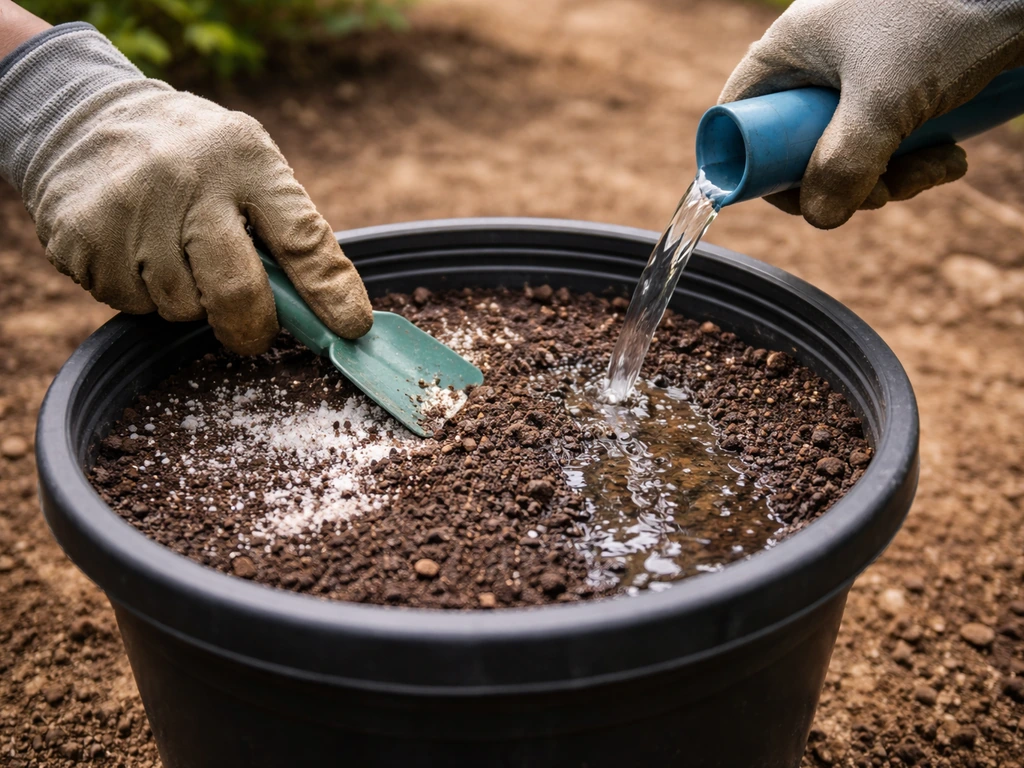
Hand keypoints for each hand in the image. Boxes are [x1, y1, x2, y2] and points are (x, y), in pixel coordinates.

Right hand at [0, 24, 370, 353]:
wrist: (84, 117)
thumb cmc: (195, 158)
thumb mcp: (249, 166)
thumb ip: (287, 228)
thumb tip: (334, 313)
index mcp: (247, 159)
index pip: (302, 239)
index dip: (331, 292)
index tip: (351, 327)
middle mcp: (189, 180)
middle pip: (238, 292)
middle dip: (253, 328)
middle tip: (254, 330)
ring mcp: (132, 210)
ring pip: (183, 309)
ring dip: (190, 301)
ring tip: (176, 252)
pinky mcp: (85, 239)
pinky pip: (133, 305)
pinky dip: (143, 294)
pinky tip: (136, 251)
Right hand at [720, 0, 1023, 228]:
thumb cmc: (944, 14)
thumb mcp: (885, 97)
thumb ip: (844, 163)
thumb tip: (820, 218)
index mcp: (785, 53)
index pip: (740, 125)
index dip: (762, 170)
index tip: (804, 196)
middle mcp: (813, 63)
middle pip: (799, 149)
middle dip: (845, 182)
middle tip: (885, 192)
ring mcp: (856, 74)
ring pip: (848, 152)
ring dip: (892, 178)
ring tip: (937, 169)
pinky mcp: (898, 84)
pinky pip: (885, 140)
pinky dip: (914, 160)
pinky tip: (951, 157)